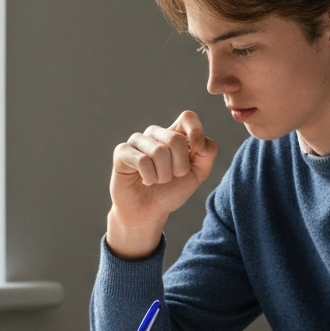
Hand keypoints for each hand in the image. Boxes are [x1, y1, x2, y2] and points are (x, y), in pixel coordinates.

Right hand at [107, 110, 217, 259]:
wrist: (149, 213)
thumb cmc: (171, 191)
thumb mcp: (198, 173)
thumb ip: (208, 153)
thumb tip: (198, 139)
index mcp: (174, 134)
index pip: (188, 117)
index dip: (196, 132)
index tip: (197, 151)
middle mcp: (155, 133)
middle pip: (175, 139)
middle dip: (179, 167)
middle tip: (171, 178)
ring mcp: (137, 141)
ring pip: (158, 151)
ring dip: (163, 175)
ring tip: (157, 181)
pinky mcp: (122, 152)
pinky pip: (142, 160)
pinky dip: (149, 177)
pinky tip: (145, 181)